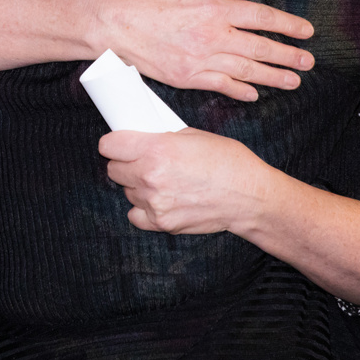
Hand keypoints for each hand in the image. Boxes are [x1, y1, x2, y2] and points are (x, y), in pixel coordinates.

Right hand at [95, 0, 313, 100]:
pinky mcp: (186, 78)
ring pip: (246, 71)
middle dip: (288, 57)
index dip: (288, 25)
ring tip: (294, 82)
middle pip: (260, 49)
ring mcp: (200, 60)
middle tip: (309, 62)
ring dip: (273, 78)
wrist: (113, 24)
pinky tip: (255, 93)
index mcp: (215, 8)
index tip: (306, 32)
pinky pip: (221, 86)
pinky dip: (240, 91)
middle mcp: (212, 36)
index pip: (262, 18)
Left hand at [99, 128, 268, 234]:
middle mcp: (150, 176)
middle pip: (114, 169)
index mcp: (157, 149)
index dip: (113, 143)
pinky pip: (135, 214)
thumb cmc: (228, 161)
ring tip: (162, 181)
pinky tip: (161, 199)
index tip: (118, 144)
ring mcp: (155, 202)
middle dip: (125, 163)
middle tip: (143, 161)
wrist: (249, 196)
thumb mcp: (193, 135)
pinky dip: (144, 208)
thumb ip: (163, 139)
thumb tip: (144, 140)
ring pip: (126, 191)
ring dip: (137, 186)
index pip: (109, 145)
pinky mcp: (161, 223)